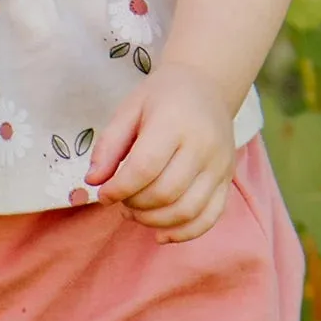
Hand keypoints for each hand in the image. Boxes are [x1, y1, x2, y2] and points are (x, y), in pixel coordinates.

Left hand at [88, 65, 238, 240]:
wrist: (207, 86)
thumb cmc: (162, 98)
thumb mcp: (129, 110)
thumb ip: (109, 145)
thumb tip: (93, 182)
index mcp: (175, 122)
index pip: (144, 167)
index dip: (118, 188)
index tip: (103, 194)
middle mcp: (203, 145)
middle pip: (165, 193)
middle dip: (134, 205)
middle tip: (121, 200)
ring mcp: (220, 165)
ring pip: (186, 210)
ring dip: (154, 221)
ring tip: (136, 212)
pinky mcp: (228, 180)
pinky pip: (209, 218)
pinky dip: (184, 233)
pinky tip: (161, 234)